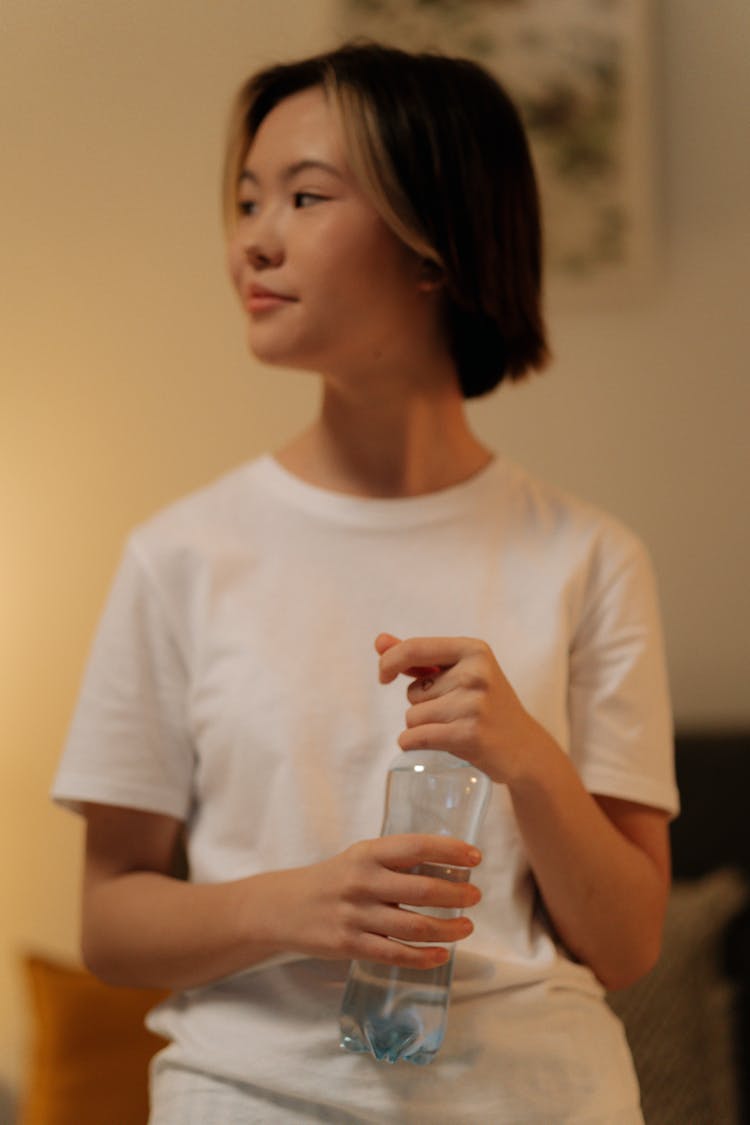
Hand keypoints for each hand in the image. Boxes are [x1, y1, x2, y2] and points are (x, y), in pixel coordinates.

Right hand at [286, 833, 481, 968]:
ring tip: (467, 927)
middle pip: (423, 890)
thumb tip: (447, 867)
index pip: (416, 847)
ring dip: (448, 929)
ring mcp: (355, 915)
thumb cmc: (333, 879)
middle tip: (476, 897)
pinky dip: (424, 957)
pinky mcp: (349, 945)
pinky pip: (395, 954)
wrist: (283, 906)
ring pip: (414, 927)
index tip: (475, 858)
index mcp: (367, 853)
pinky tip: (442, 955)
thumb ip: (395, 861)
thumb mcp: (359, 858)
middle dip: (457, 895)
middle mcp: (362, 881)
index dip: (450, 851)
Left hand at [375, 632, 537, 783]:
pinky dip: (413, 744)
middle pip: (412, 692)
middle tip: (457, 713)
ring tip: (455, 728)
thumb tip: (380, 641)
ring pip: (412, 717)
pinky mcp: (469, 734)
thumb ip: (419, 657)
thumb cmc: (485, 706)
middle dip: (423, 706)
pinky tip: (437, 744)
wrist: (525, 748)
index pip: (415, 648)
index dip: (389, 662)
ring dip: (422, 727)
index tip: (383, 676)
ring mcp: (474, 704)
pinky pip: (415, 738)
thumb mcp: (460, 673)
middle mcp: (476, 673)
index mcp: (474, 650)